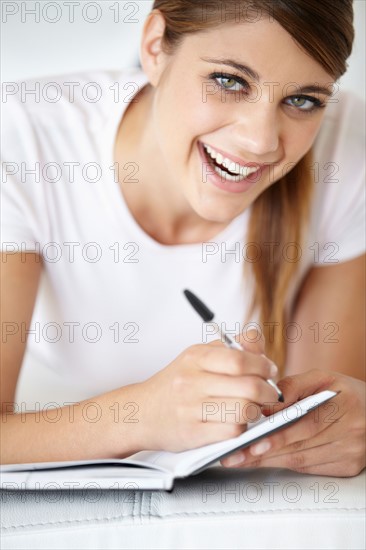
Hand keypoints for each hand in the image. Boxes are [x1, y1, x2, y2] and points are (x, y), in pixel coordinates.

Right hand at [136, 332, 278, 451]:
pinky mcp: (193, 434)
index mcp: (195, 357)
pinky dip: (242, 427)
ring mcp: (191, 409)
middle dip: (268, 391)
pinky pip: (232, 431)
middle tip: (270, 392)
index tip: (269, 370)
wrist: (142, 412)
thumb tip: (256, 337)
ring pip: (244, 410)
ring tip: (254, 407)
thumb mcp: (197, 357)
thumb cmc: (176, 384)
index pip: (240, 359)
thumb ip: (230, 347)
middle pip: (248, 386)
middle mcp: (192, 381)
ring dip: (257, 410)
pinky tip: (238, 421)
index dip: (263, 365)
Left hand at [220, 369, 365, 476]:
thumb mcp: (322, 378)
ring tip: (243, 459)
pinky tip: (268, 459)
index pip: (308, 424)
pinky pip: (311, 468)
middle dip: (265, 453)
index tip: (254, 443)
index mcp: (345, 405)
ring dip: (271, 461)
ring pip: (303, 461)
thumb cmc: (344, 392)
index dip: (280, 436)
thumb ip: (294, 385)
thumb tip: (267, 402)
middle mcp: (352, 432)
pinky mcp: (348, 467)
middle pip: (302, 447)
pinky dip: (287, 463)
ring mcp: (351, 453)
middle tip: (236, 456)